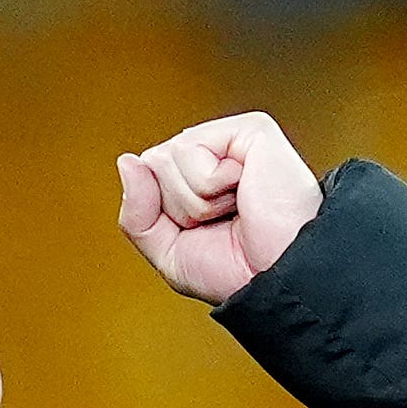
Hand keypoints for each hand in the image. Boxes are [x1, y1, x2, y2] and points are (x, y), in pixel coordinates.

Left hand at [116, 113, 320, 305]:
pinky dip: (210, 184)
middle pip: (153, 164)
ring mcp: (231, 139)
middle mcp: (213, 155)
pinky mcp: (249, 129)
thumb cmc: (238, 269)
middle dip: (179, 206)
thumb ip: (137, 214)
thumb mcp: (168, 253)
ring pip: (167, 157)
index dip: (163, 214)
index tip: (203, 232)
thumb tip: (127, 162)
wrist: (279, 278)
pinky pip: (191, 150)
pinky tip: (243, 191)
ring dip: (197, 199)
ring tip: (235, 208)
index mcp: (196, 179)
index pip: (146, 176)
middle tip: (222, 220)